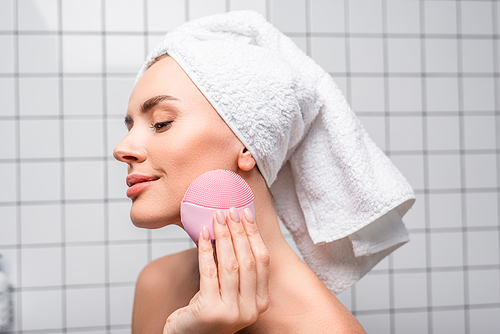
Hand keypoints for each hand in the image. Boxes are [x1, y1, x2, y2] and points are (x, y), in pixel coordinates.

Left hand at [163, 207, 269, 333]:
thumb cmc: (207, 311)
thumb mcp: (229, 291)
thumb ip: (236, 270)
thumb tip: (235, 227)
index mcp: (261, 302)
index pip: (263, 261)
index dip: (255, 235)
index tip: (246, 214)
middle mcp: (251, 309)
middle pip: (248, 261)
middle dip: (239, 231)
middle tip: (230, 210)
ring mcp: (232, 312)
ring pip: (230, 265)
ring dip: (223, 237)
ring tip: (216, 217)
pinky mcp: (210, 311)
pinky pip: (209, 272)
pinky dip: (205, 250)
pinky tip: (202, 234)